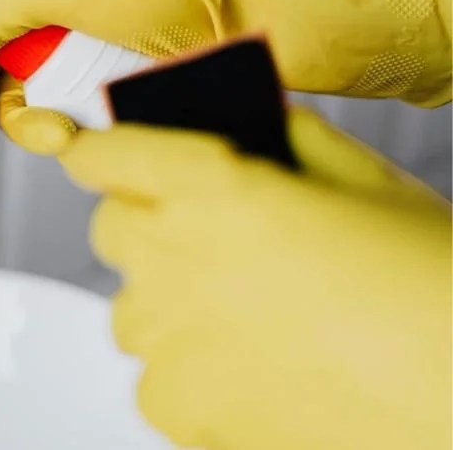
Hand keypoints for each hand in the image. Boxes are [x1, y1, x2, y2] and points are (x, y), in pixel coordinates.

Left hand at [60, 108, 450, 449]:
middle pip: (112, 227)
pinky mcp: (177, 408)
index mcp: (213, 188)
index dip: (104, 150)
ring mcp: (167, 340)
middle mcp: (172, 259)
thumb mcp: (366, 183)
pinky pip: (155, 377)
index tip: (104, 154)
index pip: (106, 154)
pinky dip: (192, 372)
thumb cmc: (432, 288)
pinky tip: (260, 372)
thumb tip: (242, 116)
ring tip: (257, 316)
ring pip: (133, 307)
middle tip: (213, 237)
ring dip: (173, 303)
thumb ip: (283, 138)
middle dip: (150, 223)